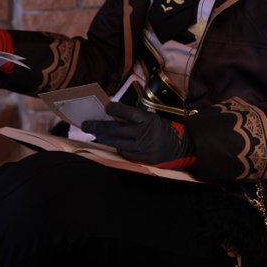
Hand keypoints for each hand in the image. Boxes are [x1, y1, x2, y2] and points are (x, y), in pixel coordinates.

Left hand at [81, 101, 195, 167]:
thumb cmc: (163, 129)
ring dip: (104, 138)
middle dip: (98, 127)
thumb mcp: (152, 118)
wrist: (182, 146)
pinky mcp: (144, 159)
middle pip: (116, 129)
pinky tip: (112, 144)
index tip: (105, 107)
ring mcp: (143, 147)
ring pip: (118, 143)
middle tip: (85, 124)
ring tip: (94, 134)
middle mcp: (144, 133)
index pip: (127, 112)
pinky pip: (126, 154)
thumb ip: (134, 118)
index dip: (115, 109)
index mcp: (147, 119)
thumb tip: (113, 116)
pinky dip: (118, 148)